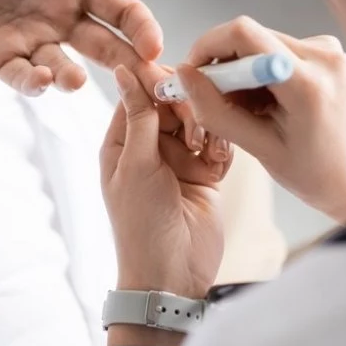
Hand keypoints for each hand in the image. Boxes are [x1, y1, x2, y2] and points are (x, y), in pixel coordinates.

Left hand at [0, 0, 163, 94]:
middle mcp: (59, 17)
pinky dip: (34, 84)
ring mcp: (31, 43)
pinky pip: (23, 78)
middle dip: (131, 67)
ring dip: (74, 78)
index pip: (119, 8)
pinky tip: (41, 82)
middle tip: (150, 87)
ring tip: (72, 79)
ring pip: (65, 68)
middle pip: (105, 46)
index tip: (155, 47)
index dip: (141, 27)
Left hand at [101, 66, 231, 306]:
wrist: (172, 275)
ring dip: (209, 129)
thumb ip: (138, 116)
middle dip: (190, 108)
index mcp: (122, 141)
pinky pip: (220, 144)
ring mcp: (180, 160)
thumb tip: (124, 71)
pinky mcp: (206, 174)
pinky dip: (223, 148)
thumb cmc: (142, 225)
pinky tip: (219, 163)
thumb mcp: (136, 164)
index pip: (140, 94)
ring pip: (201, 120)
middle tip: (196, 130)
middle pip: (175, 103)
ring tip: (208, 152)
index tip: (180, 80)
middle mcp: (150, 147)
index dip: (159, 83)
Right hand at [176, 17, 345, 224]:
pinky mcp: (327, 51)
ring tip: (249, 112)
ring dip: (242, 72)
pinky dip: (260, 73)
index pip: (243, 34)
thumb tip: (184, 76)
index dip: (207, 47)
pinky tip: (267, 104)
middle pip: (249, 36)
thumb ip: (216, 112)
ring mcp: (328, 50)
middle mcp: (323, 55)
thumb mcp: (258, 149)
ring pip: (260, 43)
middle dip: (224, 66)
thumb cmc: (314, 173)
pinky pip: (276, 50)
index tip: (193, 74)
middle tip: (219, 104)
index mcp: (308, 82)